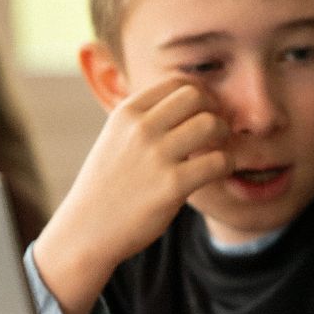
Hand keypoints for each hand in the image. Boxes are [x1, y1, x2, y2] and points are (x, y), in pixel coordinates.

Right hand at [34, 77, 231, 313]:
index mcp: (127, 113)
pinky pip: (219, 161)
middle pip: (197, 96)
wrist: (86, 230)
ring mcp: (157, 156)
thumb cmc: (107, 185)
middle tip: (215, 131)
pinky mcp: (172, 186)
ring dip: (223, 136)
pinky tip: (217, 172)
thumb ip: (143, 119)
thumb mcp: (115, 139)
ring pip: (211, 124)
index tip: (203, 113)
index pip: (177, 82)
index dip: (200, 95)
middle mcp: (141, 128)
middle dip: (213, 110)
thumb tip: (182, 99)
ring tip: (216, 150)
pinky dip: (227, 164)